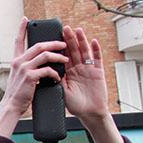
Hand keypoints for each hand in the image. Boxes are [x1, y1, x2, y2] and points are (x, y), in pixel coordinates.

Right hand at [0, 17, 67, 136]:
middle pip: (39, 45)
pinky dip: (55, 73)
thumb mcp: (20, 76)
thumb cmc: (18, 93)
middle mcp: (19, 62)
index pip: (18, 41)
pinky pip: (47, 70)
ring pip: (45, 55)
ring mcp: (24, 69)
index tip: (26, 19)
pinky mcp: (30, 77)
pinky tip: (57, 78)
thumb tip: (41, 61)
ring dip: (58, 56)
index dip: (22, 29)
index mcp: (16, 61)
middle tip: (63, 44)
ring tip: (66, 59)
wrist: (11, 106)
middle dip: (54, 43)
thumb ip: (27, 67)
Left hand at [59, 25, 124, 142]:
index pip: (62, 56)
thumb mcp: (62, 91)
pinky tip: (93, 41)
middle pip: (73, 51)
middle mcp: (78, 68)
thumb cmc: (76, 105)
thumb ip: (57, 80)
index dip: (58, 47)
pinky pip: (97, 59)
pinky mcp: (98, 72)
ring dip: (81, 41)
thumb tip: (44, 72)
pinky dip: (96, 50)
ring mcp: (89, 69)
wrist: (89, 113)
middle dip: (68, 39)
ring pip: (84, 52)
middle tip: (64, 28)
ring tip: (77, 30)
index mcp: (68, 72)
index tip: (53, 37)